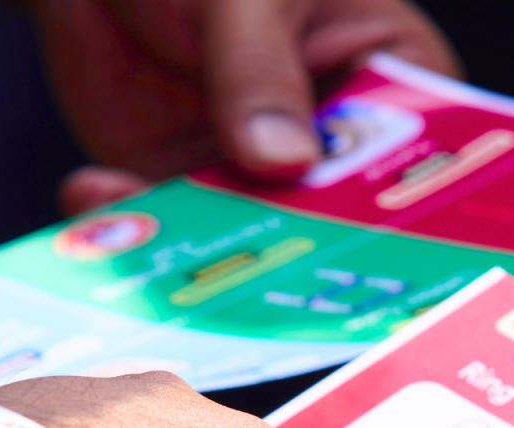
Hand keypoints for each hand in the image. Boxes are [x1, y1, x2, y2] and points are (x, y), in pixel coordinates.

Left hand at [32, 0, 458, 211]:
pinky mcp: (185, 180)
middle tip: (256, 274)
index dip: (402, 212)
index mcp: (387, 77)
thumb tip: (281, 158)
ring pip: (247, 231)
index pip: (417, 157)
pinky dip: (131, 220)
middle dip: (292, 250)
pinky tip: (95, 202)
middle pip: (334, 219)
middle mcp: (330, 138)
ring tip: (151, 237)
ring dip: (196, 244)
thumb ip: (257, 68)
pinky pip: (171, 218)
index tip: (370, 249)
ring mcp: (257, 166)